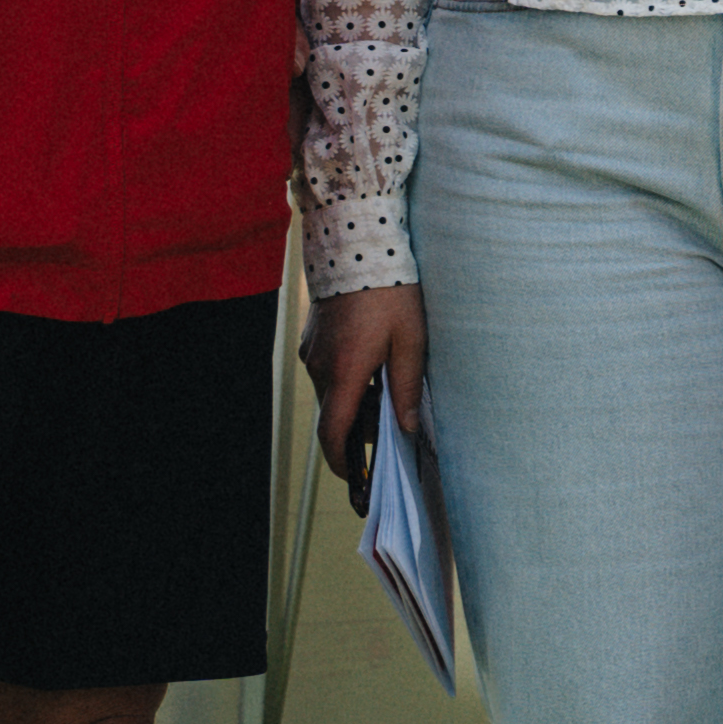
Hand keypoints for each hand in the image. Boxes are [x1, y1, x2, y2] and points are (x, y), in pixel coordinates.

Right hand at [309, 283, 428, 488]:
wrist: (357, 246)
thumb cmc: (391, 292)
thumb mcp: (411, 341)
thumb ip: (407, 388)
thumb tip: (406, 427)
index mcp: (345, 372)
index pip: (333, 434)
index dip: (342, 462)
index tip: (356, 477)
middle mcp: (319, 366)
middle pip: (334, 414)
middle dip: (360, 427)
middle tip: (392, 423)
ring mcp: (311, 351)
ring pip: (331, 391)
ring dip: (356, 399)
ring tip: (388, 384)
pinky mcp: (311, 338)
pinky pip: (326, 370)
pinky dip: (347, 379)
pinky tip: (372, 362)